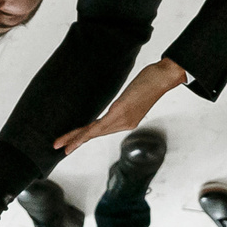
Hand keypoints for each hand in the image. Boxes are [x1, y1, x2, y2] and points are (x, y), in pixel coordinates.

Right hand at [54, 59, 187, 154]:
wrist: (165, 77)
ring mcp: (123, 119)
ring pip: (94, 133)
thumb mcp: (136, 93)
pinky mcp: (121, 111)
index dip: (85, 136)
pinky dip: (86, 134)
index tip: (72, 141)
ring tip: (62, 146)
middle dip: (76, 142)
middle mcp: (125, 123)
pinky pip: (99, 126)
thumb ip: (126, 100)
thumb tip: (120, 101)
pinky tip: (76, 139)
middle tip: (61, 150)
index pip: (101, 130)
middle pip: (95, 134)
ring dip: (76, 140)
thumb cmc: (152, 81)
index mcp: (127, 120)